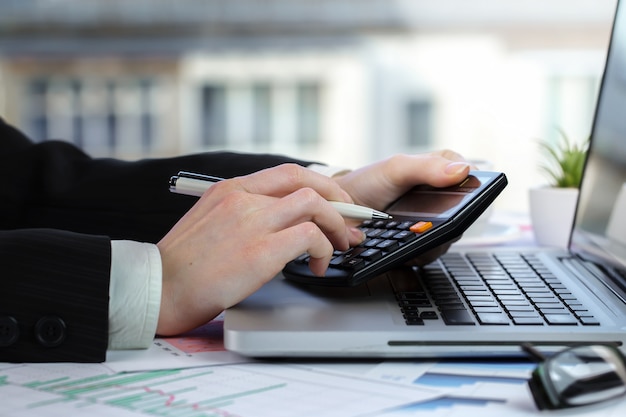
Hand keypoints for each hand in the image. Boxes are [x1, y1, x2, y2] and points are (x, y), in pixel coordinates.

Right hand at [155, 164, 363, 335]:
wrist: (158, 290)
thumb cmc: (183, 265)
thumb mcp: (209, 222)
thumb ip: (243, 213)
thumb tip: (280, 221)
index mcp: (229, 189)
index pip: (288, 173)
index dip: (321, 185)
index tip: (336, 201)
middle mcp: (243, 199)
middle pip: (307, 182)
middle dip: (339, 199)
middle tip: (350, 221)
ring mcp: (252, 222)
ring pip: (315, 205)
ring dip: (337, 225)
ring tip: (338, 246)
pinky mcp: (260, 251)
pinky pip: (310, 237)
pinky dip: (322, 250)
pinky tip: (316, 266)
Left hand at [334, 150, 470, 264]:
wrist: (339, 211)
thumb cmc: (367, 185)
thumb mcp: (396, 168)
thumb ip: (428, 167)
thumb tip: (463, 170)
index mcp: (438, 175)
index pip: (470, 178)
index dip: (473, 186)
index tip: (468, 192)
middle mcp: (439, 203)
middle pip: (464, 212)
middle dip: (454, 215)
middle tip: (438, 215)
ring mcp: (430, 226)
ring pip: (450, 235)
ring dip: (436, 235)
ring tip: (415, 229)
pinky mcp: (418, 248)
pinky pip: (430, 253)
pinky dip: (420, 250)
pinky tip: (407, 244)